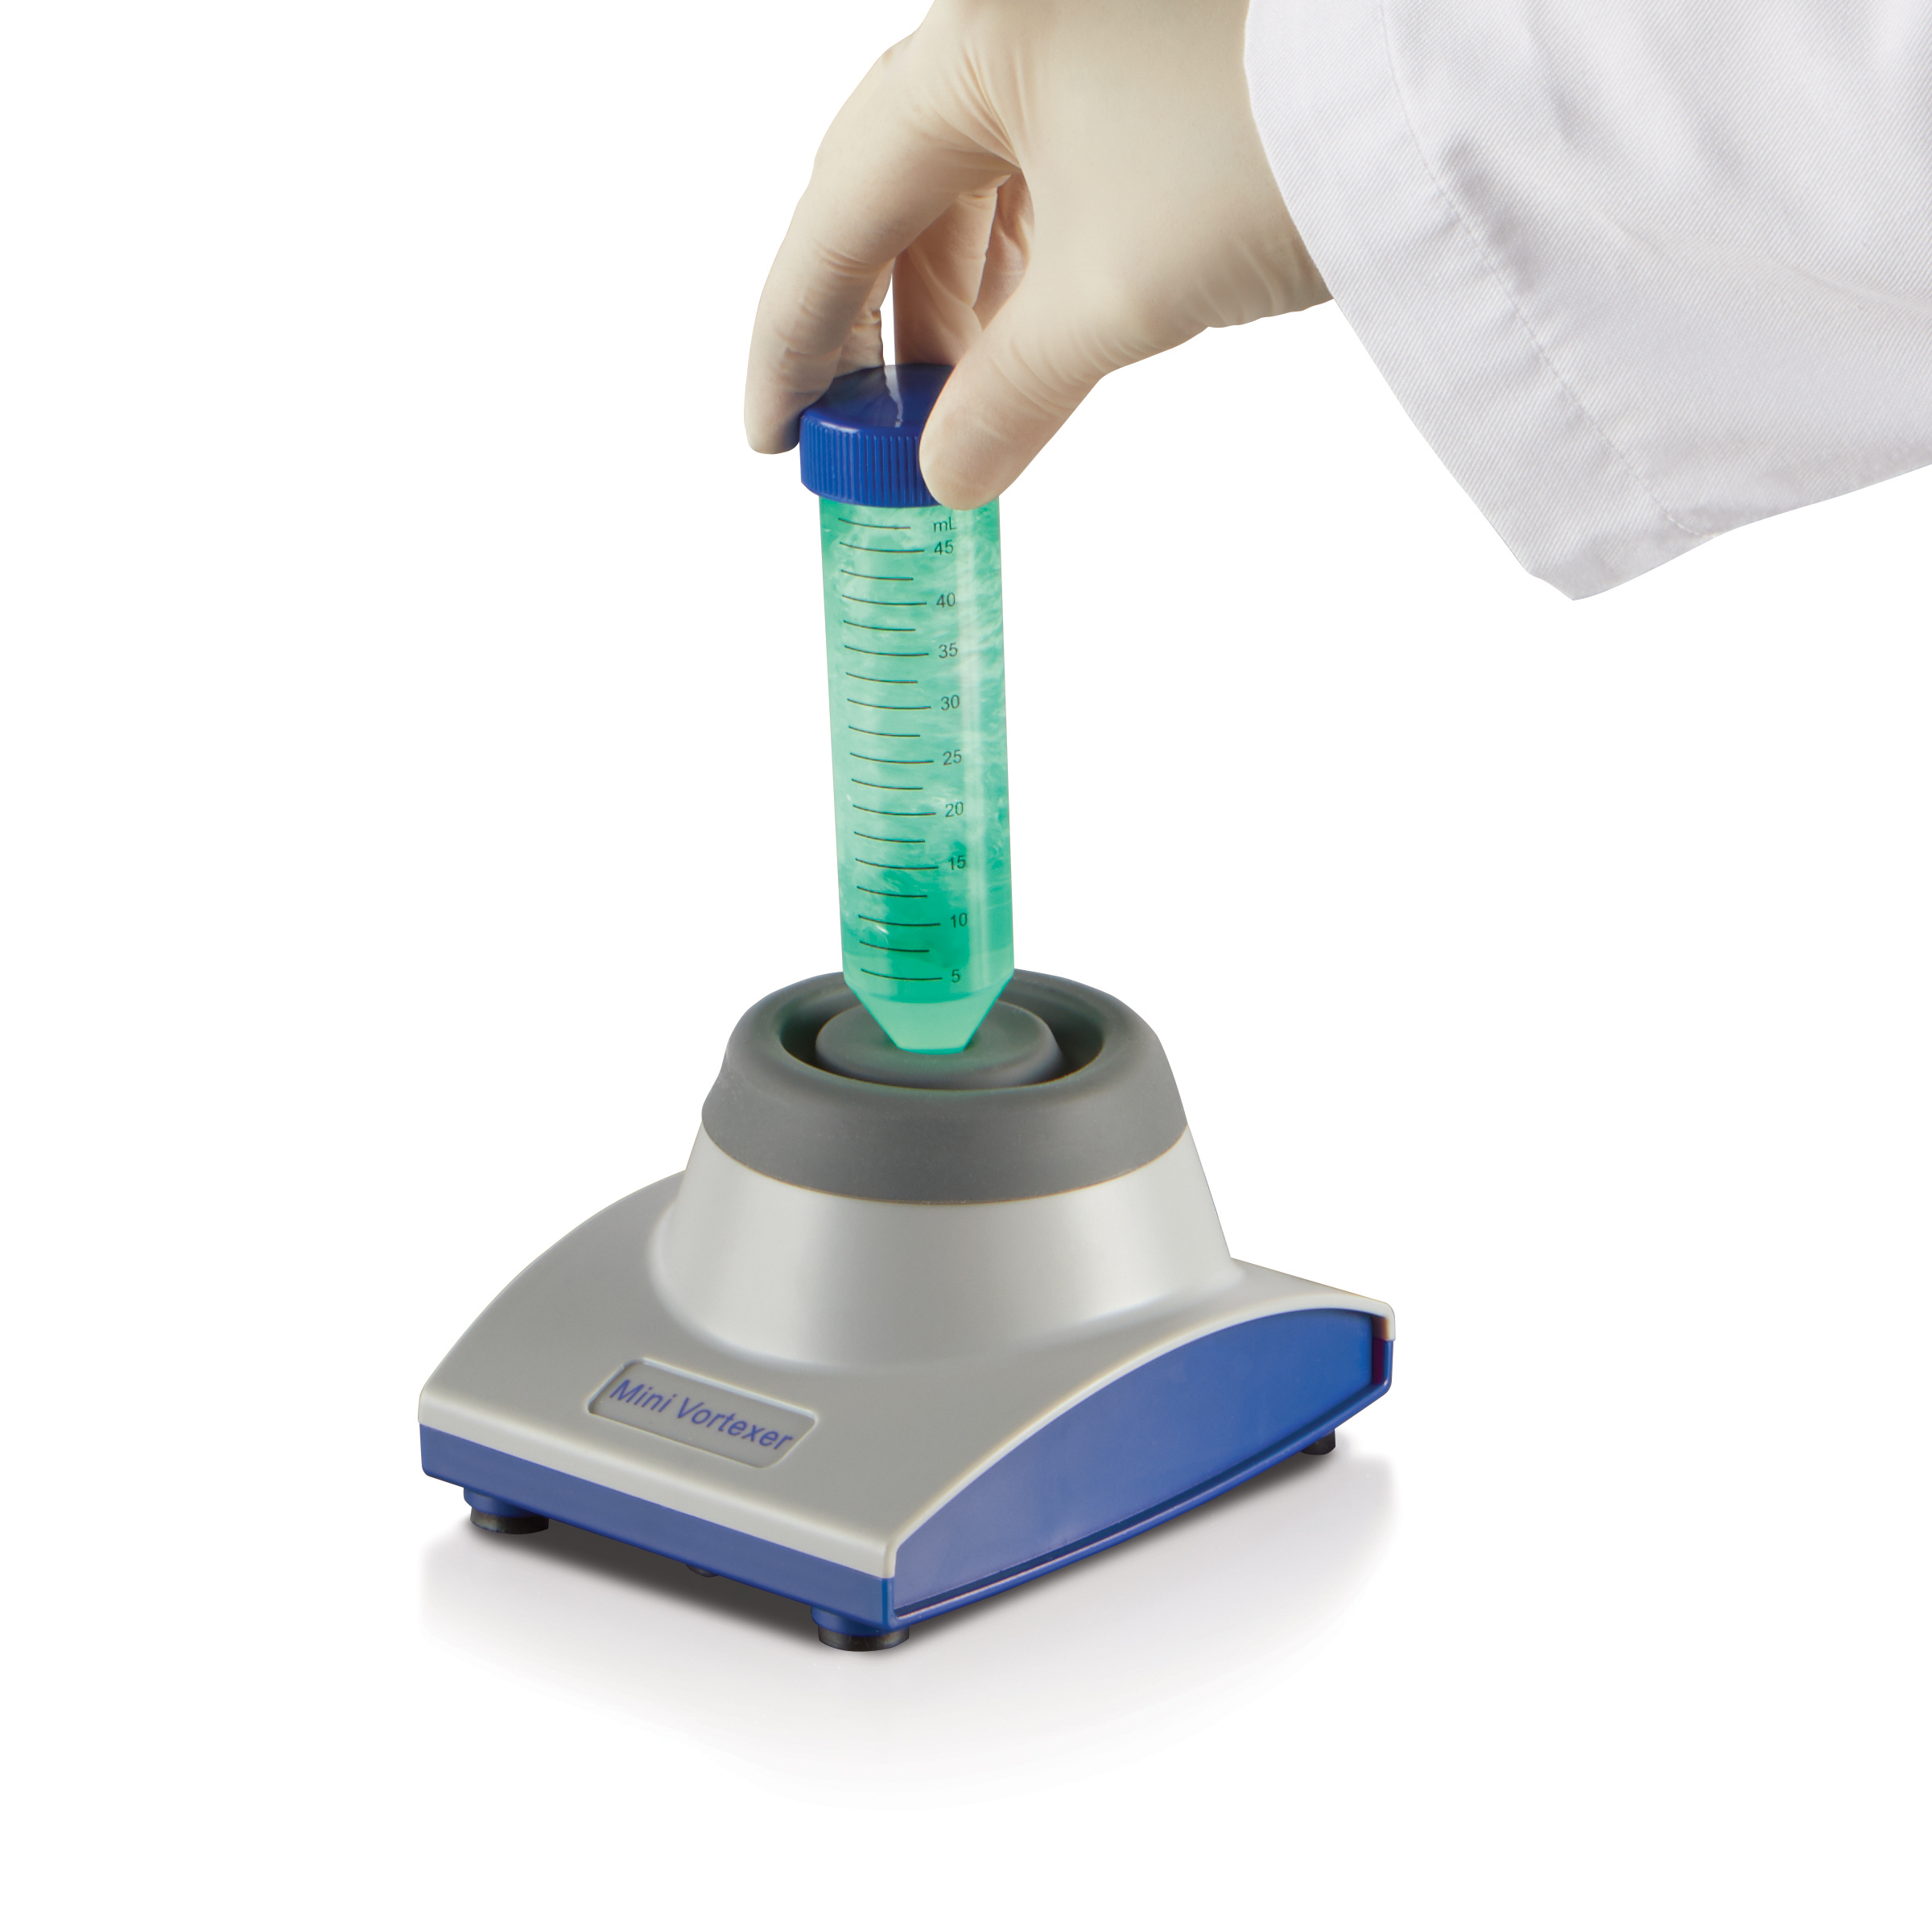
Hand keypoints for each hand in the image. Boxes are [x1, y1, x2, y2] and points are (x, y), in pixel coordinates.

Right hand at [744, 0, 1326, 506]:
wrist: (1453, 95)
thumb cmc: (1270, 151)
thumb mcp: (1114, 294)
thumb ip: (1006, 393)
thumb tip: (944, 477)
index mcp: (977, 38)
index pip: (839, 206)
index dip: (795, 336)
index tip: (774, 437)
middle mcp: (1016, 20)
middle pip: (898, 192)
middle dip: (878, 327)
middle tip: (863, 439)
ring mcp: (1085, 42)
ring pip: (978, 193)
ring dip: (956, 312)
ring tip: (952, 415)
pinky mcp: (1147, 78)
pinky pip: (1049, 188)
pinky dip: (1027, 278)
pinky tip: (1022, 349)